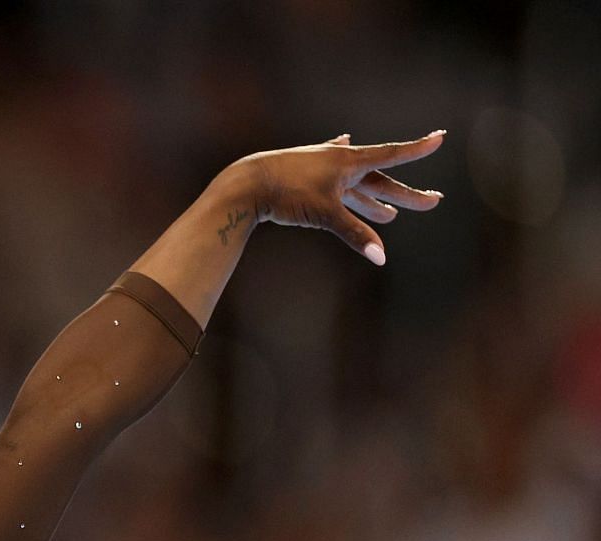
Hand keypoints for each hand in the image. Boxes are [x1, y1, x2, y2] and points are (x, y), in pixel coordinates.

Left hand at [239, 130, 446, 265]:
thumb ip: (354, 234)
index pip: (391, 155)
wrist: (246, 182)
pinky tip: (344, 147)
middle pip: (378, 181)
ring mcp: (320, 167)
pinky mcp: (303, 175)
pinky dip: (342, 176)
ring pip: (354, 185)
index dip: (416, 150)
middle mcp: (338, 160)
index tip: (440, 138)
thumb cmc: (287, 193)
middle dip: (403, 195)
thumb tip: (381, 257)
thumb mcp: (325, 214)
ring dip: (372, 200)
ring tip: (388, 215)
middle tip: (431, 202)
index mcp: (349, 162)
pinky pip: (331, 176)